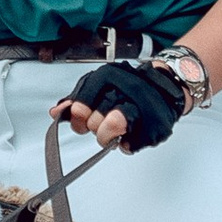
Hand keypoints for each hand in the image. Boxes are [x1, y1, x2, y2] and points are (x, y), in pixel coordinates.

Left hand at [56, 59, 187, 152]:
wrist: (164, 88)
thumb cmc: (128, 89)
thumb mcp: (99, 88)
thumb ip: (76, 100)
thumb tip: (57, 112)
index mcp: (108, 76)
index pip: (81, 104)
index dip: (78, 117)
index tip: (82, 120)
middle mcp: (125, 88)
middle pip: (95, 120)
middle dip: (95, 128)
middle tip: (102, 124)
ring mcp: (142, 108)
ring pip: (112, 128)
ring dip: (108, 138)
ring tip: (112, 134)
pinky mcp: (156, 127)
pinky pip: (131, 145)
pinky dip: (127, 145)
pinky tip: (129, 136)